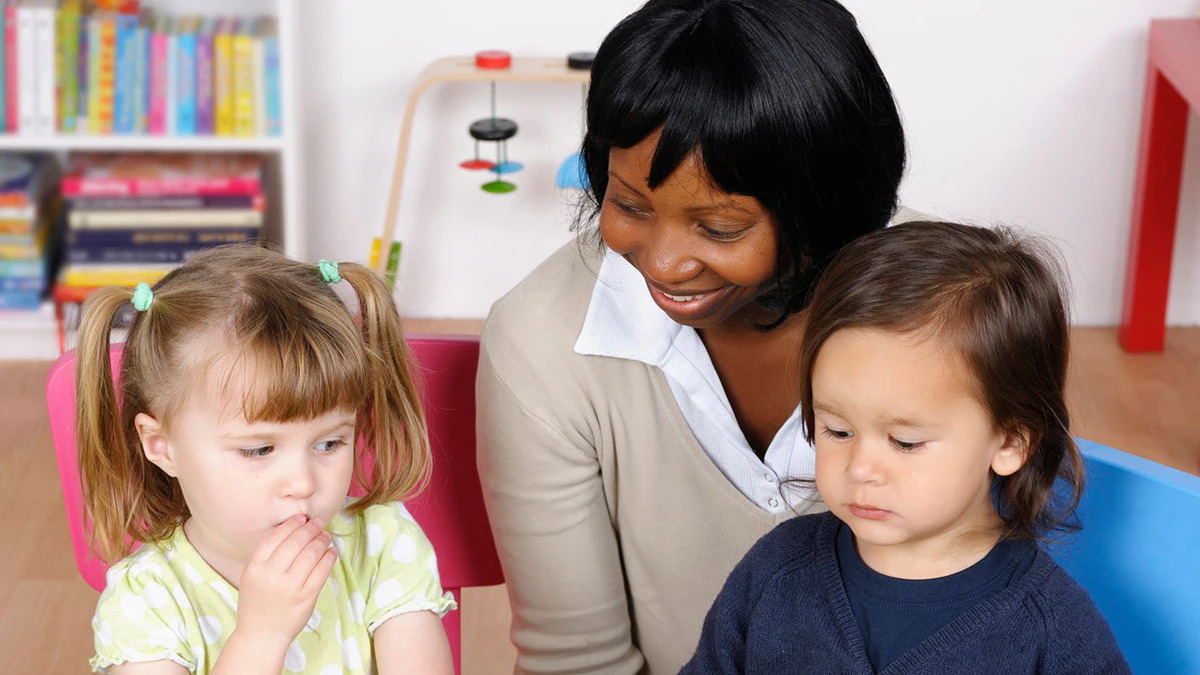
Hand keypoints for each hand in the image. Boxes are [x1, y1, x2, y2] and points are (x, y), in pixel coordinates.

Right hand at [233, 514, 335, 648]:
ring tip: (325, 536)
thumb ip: (268, 555)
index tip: (302, 517)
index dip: (292, 524)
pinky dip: (329, 557)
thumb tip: (294, 527)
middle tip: (318, 523)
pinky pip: (322, 570)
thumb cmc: (258, 602)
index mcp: (255, 567)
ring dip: (321, 540)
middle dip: (310, 529)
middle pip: (296, 542)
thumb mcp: (252, 575)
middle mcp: (271, 575)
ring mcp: (290, 586)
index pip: (276, 537)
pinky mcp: (306, 597)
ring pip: (311, 553)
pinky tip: (330, 552)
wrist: (261, 635)